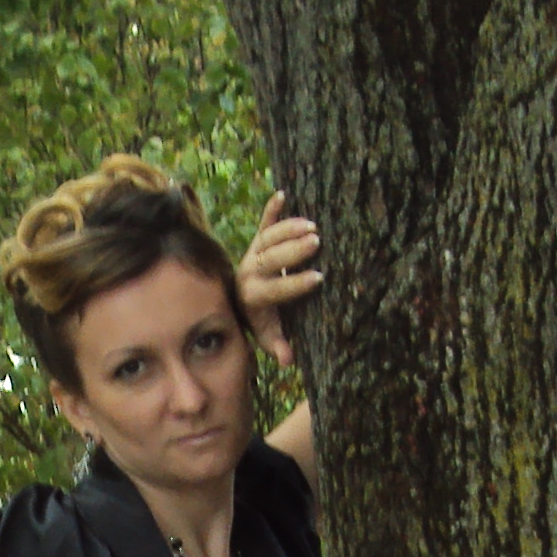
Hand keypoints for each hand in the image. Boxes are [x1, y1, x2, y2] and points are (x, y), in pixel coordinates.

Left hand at [238, 192, 322, 368]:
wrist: (239, 296)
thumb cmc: (261, 316)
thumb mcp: (267, 333)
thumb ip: (277, 345)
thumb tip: (288, 361)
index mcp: (253, 295)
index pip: (275, 288)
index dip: (295, 284)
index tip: (318, 278)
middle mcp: (250, 270)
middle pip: (270, 258)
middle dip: (293, 250)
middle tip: (316, 242)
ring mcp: (253, 252)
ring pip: (268, 237)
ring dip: (289, 229)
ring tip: (312, 224)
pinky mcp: (257, 239)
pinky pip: (263, 223)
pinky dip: (271, 209)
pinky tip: (281, 194)